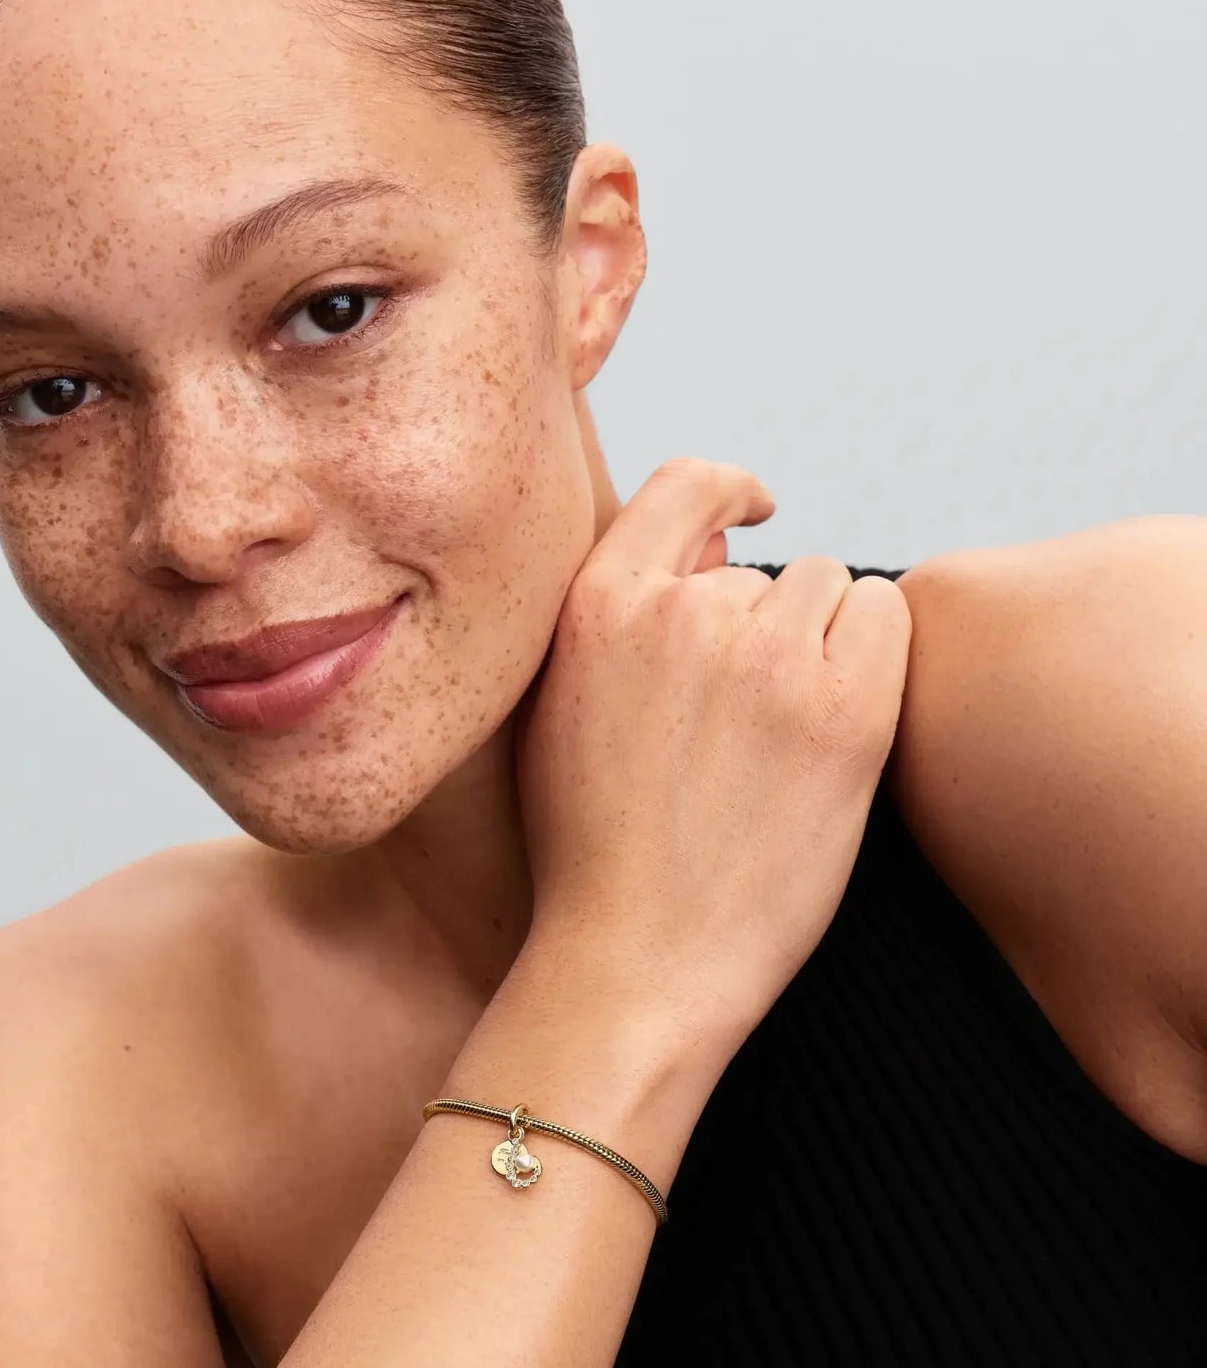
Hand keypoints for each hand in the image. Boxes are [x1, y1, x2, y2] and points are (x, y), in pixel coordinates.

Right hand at [513, 458, 911, 1058]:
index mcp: (598, 606)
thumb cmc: (593, 848)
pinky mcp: (843, 709)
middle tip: (741, 721)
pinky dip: (872, 653)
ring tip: (779, 738)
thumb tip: (716, 545)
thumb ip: (619, 615)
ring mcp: (764, 657)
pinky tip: (838, 720)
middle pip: (762, 565)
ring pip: (826, 587)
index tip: (756, 510)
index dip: (728, 490)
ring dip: (816, 641)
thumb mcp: (558, 708)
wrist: (636, 960)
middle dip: (760, 623)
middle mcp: (681, 612)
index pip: (685, 484)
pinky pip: (886, 615)